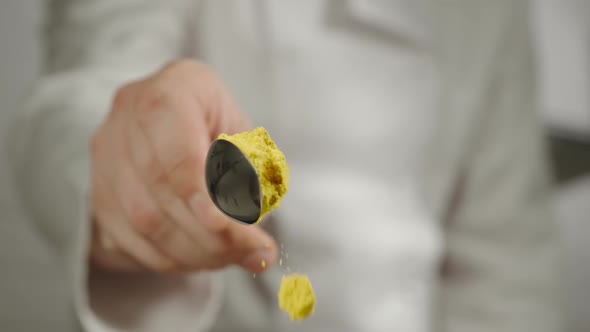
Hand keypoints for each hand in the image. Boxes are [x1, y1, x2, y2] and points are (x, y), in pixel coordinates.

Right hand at [89, 60, 276, 274]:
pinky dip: (164, 258)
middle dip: (206, 232)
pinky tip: (196, 260)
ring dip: (189, 251)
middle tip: (246, 251)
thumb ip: (256, 187)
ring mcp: (106, 151)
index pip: (176, 145)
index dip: (197, 191)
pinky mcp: (97, 186)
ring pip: (139, 217)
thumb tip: (260, 252)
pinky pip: (123, 236)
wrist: (176, 115)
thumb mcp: (249, 141)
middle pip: (158, 187)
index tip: (223, 225)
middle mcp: (129, 114)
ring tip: (227, 258)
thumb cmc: (219, 124)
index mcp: (174, 88)